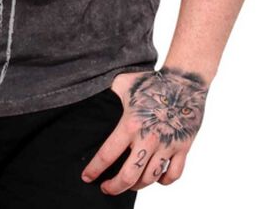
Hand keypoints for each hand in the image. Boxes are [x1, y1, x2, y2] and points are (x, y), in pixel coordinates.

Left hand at [80, 66, 209, 193]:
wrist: (184, 81)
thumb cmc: (152, 81)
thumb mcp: (123, 83)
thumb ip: (108, 94)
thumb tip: (92, 99)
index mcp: (130, 124)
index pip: (107, 155)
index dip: (94, 169)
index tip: (86, 177)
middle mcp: (148, 138)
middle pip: (128, 176)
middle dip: (114, 187)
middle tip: (106, 188)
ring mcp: (167, 145)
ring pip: (149, 179)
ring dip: (136, 186)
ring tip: (128, 183)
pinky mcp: (183, 148)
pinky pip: (173, 175)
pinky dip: (163, 181)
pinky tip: (156, 178)